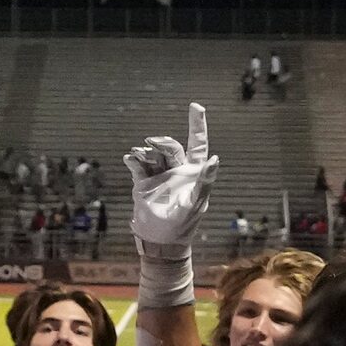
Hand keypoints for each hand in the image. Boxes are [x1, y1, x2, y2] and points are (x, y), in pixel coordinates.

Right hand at [128, 103, 216, 257]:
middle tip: (153, 142)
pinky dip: (134, 160)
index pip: (197, 143)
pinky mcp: (143, 182)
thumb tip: (215, 159)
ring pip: (153, 154)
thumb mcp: (196, 202)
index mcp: (194, 172)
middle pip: (170, 147)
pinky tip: (131, 158)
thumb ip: (205, 180)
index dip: (197, 125)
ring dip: (146, 151)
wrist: (160, 239)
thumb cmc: (184, 223)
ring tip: (139, 154)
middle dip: (162, 142)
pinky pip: (138, 165)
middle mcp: (176, 170)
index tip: (196, 106)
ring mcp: (159, 175)